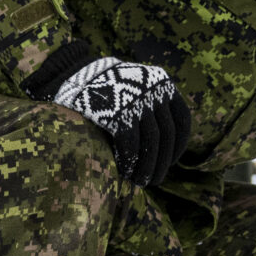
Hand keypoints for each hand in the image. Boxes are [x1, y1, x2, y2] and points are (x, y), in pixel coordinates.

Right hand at [44, 56, 193, 187]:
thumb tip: (163, 149)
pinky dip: (130, 163)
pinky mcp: (117, 114)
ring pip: (151, 143)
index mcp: (162, 83)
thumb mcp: (136, 87)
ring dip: (147, 168)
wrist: (73, 74)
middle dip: (162, 162)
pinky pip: (131, 146)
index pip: (182, 121)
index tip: (170, 162)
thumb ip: (151, 108)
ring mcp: (136, 102)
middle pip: (167, 135)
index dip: (178, 146)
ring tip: (141, 182)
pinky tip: (125, 173)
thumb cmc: (106, 87)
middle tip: (155, 180)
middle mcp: (153, 91)